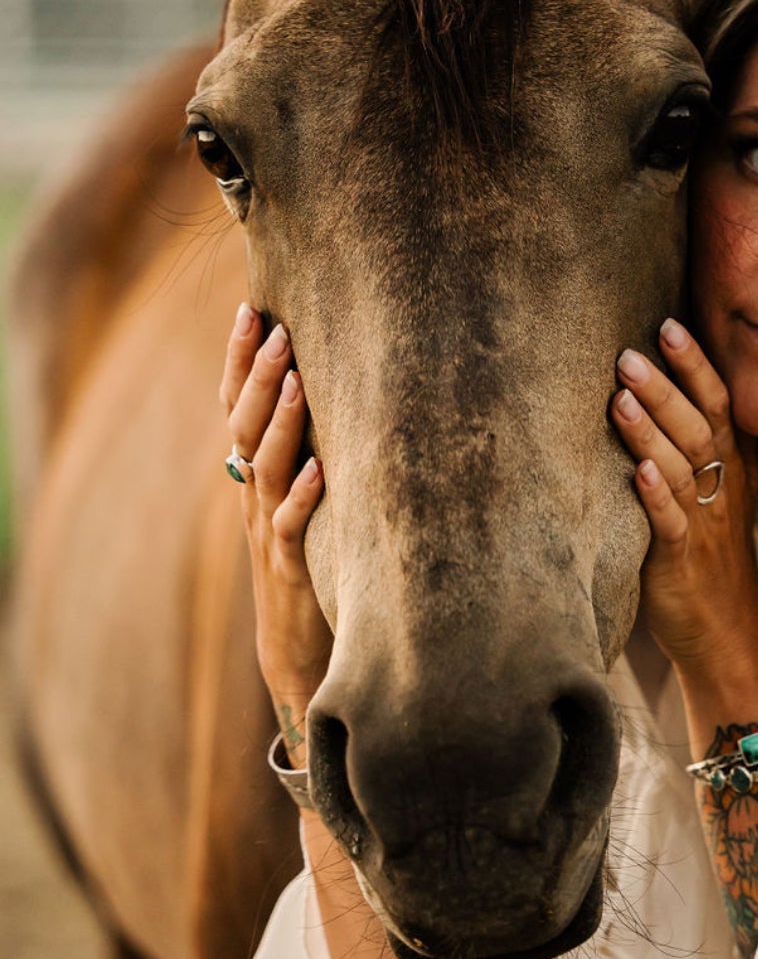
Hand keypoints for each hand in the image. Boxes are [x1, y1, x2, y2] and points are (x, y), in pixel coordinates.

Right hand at [221, 303, 330, 757]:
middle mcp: (254, 497)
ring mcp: (268, 532)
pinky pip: (293, 529)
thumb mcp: (299, 502)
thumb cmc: (307, 566)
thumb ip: (298, 452)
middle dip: (259, 376)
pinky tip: (319, 469)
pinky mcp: (292, 568)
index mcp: (254, 476)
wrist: (296, 650)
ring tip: (300, 379)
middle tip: (275, 327)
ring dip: (281, 423)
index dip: (238, 359)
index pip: (235, 406)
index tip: (251, 307)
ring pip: (265, 469)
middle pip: (244, 427)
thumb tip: (318, 388)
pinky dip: (304, 497)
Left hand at [611, 318, 757, 676]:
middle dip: (666, 386)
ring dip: (651, 432)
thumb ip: (695, 444)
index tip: (669, 324)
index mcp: (730, 466)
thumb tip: (653, 387)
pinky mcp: (681, 560)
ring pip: (682, 467)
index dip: (696, 365)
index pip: (719, 403)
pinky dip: (657, 496)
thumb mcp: (713, 492)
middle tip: (628, 352)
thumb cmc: (707, 553)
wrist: (725, 631)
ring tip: (621, 396)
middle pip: (699, 426)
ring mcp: (704, 522)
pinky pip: (671, 523)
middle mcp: (721, 487)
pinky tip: (639, 471)